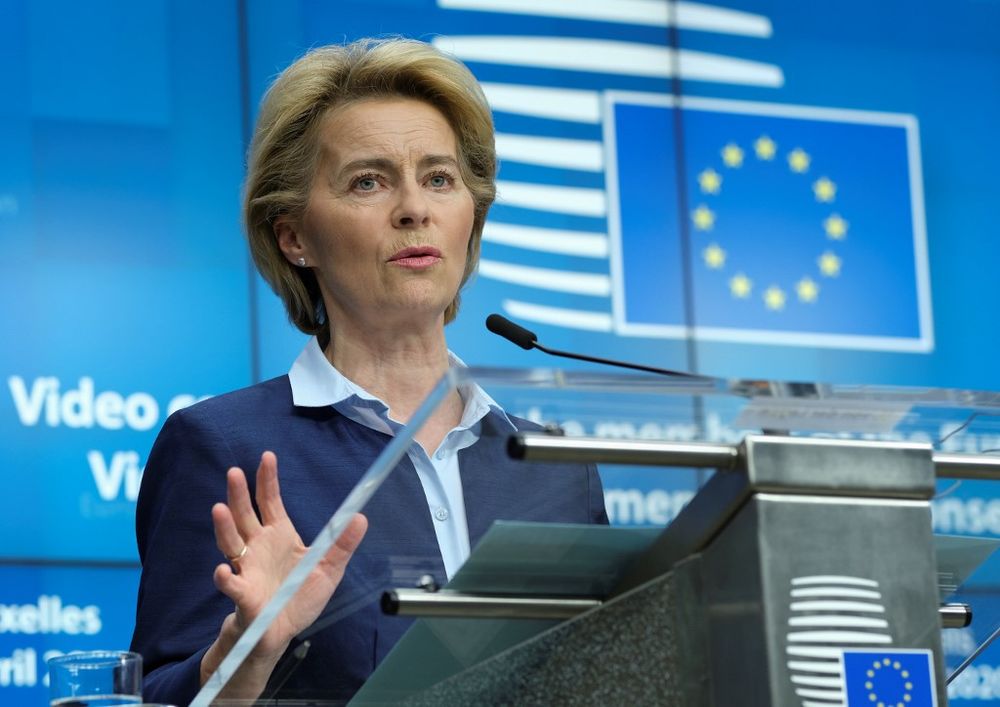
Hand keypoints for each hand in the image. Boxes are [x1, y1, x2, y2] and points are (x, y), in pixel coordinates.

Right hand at [200, 451, 366, 696]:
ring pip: (231, 544)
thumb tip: (360, 517)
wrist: (281, 632)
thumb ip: (342, 544)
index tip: (267, 457)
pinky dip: (225, 579)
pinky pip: (232, 586)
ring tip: (219, 510)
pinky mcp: (244, 596)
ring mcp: (247, 570)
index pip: (270, 502)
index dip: (267, 480)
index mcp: (278, 537)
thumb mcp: (329, 569)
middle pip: (244, 516)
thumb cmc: (298, 597)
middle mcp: (258, 548)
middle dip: (238, 495)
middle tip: (234, 473)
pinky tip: (223, 571)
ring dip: (224, 528)